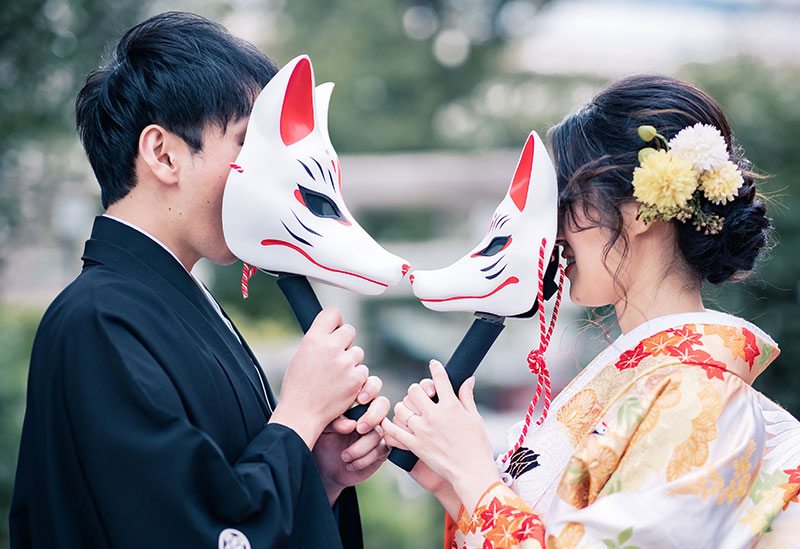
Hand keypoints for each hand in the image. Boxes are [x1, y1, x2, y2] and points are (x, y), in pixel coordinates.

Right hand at [270, 307, 367, 447]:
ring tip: (334, 376)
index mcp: (313, 339)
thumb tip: (333, 330)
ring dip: (350, 362)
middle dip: (345, 342)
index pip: (333, 313)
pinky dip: (355, 378)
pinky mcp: (356, 379)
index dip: (336, 321)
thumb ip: (318, 341)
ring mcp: (345, 363)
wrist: (301, 413)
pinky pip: (363, 371)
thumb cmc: (298, 386)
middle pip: (350, 331)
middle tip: (336, 355)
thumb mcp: (301, 355)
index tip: (334, 329)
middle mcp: (330, 347)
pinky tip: (341, 386)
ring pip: (358, 353)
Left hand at [313, 377, 390, 503]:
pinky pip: (380, 449)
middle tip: (359, 428)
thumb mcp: (323, 427)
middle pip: (383, 404)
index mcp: (356, 400)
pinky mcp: (382, 449)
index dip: (370, 389)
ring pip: (379, 431)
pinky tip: (350, 464)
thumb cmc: (323, 441)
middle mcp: (370, 413)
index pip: (371, 385)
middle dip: (372, 416)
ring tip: (344, 456)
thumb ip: (333, 421)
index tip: (360, 400)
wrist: (325, 469)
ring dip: (361, 446)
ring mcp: (378, 430)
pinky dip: (364, 459)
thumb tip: (350, 425)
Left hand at [381, 360, 499, 513]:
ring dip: (403, 406)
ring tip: (407, 409)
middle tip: (420, 394)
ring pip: (401, 408)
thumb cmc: (478, 446)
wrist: (472, 472)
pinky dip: (388, 425)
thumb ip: (467, 397)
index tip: (434, 364)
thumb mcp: (476, 418)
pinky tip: (386, 421)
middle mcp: (434, 415)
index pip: (440, 378)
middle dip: (417, 390)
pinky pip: (394, 432)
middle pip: (414, 391)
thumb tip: (468, 378)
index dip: (436, 368)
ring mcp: (422, 430)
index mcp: (451, 406)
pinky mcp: (415, 445)